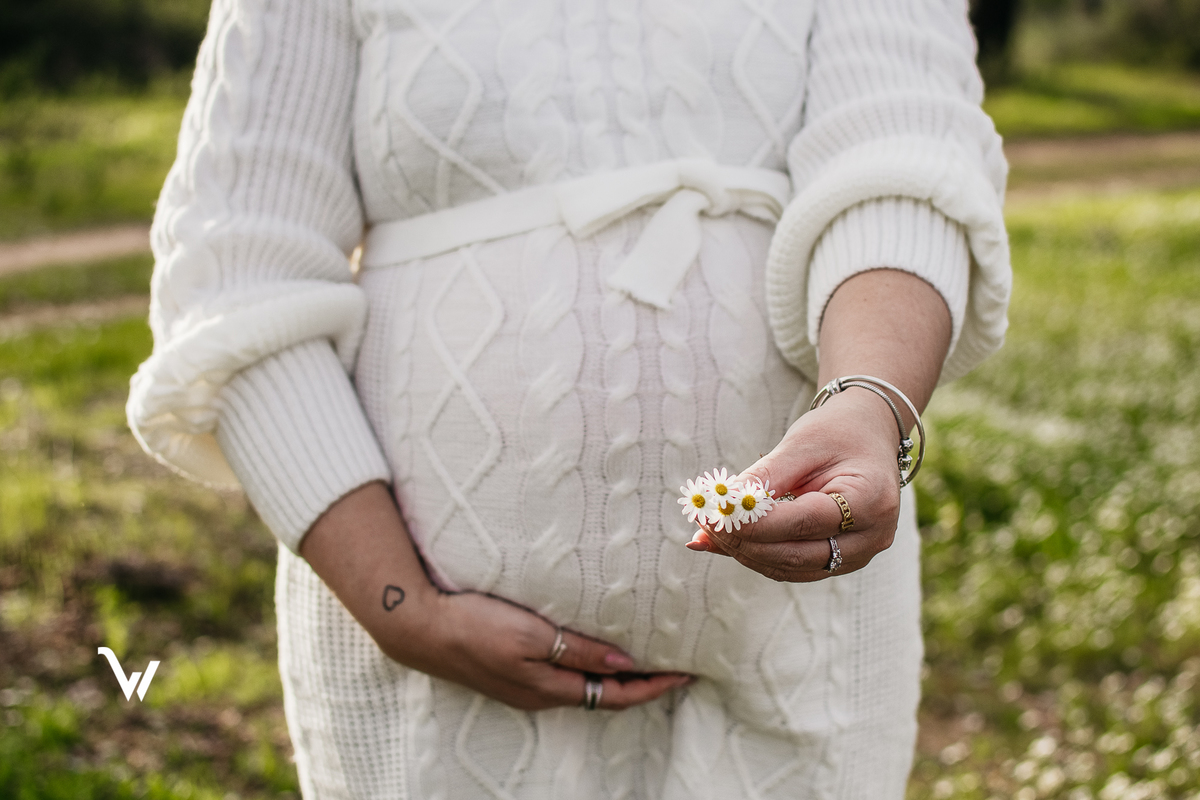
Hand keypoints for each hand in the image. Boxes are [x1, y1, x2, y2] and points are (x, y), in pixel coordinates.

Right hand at [379, 591, 692, 711]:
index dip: (652, 685)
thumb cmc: (476, 626)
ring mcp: (525, 685)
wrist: (421, 628)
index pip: (616, 695)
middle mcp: (541, 694)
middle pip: (604, 694)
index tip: (684, 672)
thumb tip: (625, 660)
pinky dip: (590, 666)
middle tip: (674, 664)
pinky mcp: (511, 671)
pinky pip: (564, 675)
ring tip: (644, 655)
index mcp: (550, 689)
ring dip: (616, 674)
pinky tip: (594, 648)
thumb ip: (578, 649)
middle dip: (641, 683)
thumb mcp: (533, 635)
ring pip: (584, 685)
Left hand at [686, 388, 902, 581]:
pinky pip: (794, 566)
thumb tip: (719, 506)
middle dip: (744, 542)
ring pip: (791, 568)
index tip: (715, 513)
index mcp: (870, 500)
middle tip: (704, 523)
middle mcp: (872, 536)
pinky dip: (758, 555)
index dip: (755, 523)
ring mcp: (860, 554)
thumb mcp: (801, 444)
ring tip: (710, 530)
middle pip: (796, 554)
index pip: (803, 522)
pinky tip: (726, 541)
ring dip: (746, 553)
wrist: (868, 435)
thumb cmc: (838, 433)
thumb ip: (764, 478)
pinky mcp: (842, 560)